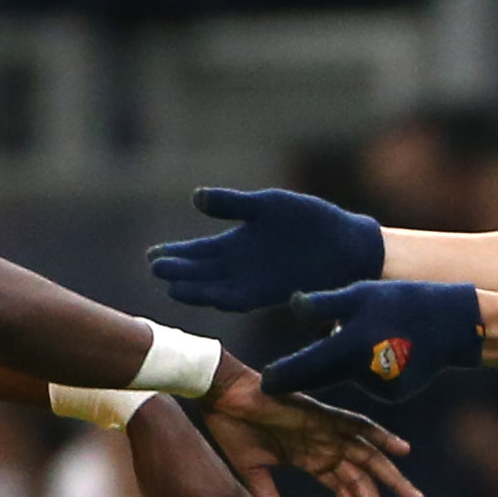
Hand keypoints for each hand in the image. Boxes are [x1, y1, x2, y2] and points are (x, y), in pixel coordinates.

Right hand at [150, 186, 383, 311]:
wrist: (345, 244)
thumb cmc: (309, 220)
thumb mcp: (267, 205)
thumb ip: (233, 204)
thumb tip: (196, 197)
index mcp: (235, 243)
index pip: (198, 251)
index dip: (176, 253)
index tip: (152, 253)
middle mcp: (239, 266)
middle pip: (200, 271)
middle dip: (178, 270)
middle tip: (155, 268)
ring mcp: (253, 281)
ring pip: (215, 287)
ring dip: (195, 287)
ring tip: (172, 285)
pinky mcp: (270, 294)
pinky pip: (240, 298)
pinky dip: (222, 297)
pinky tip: (207, 296)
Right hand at [201, 364, 423, 496]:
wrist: (222, 395)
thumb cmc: (234, 428)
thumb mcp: (254, 474)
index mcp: (312, 459)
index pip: (344, 490)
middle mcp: (326, 445)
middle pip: (362, 479)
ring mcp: (327, 429)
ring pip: (368, 456)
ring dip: (391, 478)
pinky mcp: (322, 413)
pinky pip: (358, 424)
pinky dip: (380, 434)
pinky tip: (402, 450)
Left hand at [261, 278, 484, 406]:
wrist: (455, 325)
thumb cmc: (402, 301)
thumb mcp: (360, 294)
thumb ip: (322, 304)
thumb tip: (292, 305)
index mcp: (348, 347)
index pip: (303, 369)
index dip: (281, 378)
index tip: (263, 383)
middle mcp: (361, 374)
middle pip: (319, 379)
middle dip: (299, 380)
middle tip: (276, 381)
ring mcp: (380, 387)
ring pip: (347, 378)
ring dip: (341, 367)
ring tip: (356, 341)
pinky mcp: (396, 394)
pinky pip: (371, 383)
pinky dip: (369, 371)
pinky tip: (383, 350)